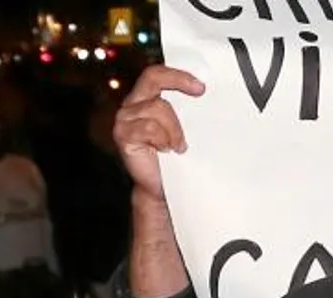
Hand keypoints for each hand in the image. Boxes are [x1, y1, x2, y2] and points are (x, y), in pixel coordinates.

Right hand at [114, 66, 204, 203]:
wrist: (164, 188)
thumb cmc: (177, 160)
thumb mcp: (187, 130)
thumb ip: (190, 111)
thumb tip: (209, 95)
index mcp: (147, 99)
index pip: (157, 74)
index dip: (178, 74)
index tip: (201, 86)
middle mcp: (133, 105)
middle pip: (152, 78)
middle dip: (178, 80)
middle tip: (200, 91)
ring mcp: (126, 119)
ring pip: (158, 108)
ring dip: (175, 129)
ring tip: (179, 146)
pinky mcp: (123, 134)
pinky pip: (150, 127)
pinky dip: (164, 139)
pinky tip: (167, 150)